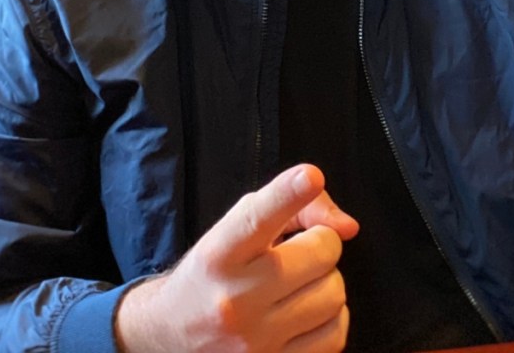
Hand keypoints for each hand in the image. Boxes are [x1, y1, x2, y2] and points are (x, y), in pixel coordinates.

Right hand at [116, 164, 359, 351]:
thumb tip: (347, 227)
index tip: (311, 176)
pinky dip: (331, 319)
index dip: (288, 194)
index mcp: (218, 255)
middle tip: (299, 253)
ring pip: (334, 294)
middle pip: (321, 253)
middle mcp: (233, 300)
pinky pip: (336, 334)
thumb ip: (292, 206)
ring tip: (300, 286)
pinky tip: (306, 314)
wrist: (167, 338)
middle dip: (320, 246)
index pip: (257, 219)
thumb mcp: (235, 227)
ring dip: (327, 283)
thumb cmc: (213, 273)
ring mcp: (254, 342)